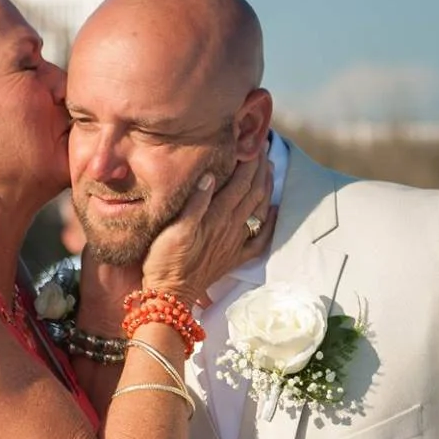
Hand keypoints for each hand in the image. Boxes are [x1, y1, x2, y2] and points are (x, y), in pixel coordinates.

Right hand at [140, 154, 274, 303]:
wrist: (170, 294)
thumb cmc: (166, 260)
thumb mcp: (175, 228)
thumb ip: (195, 202)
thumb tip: (210, 176)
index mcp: (217, 216)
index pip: (240, 183)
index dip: (248, 162)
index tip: (253, 143)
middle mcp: (231, 227)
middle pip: (252, 192)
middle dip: (259, 169)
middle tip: (263, 149)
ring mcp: (234, 242)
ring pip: (258, 210)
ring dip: (265, 188)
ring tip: (269, 170)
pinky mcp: (233, 257)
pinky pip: (258, 241)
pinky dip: (269, 225)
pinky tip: (272, 214)